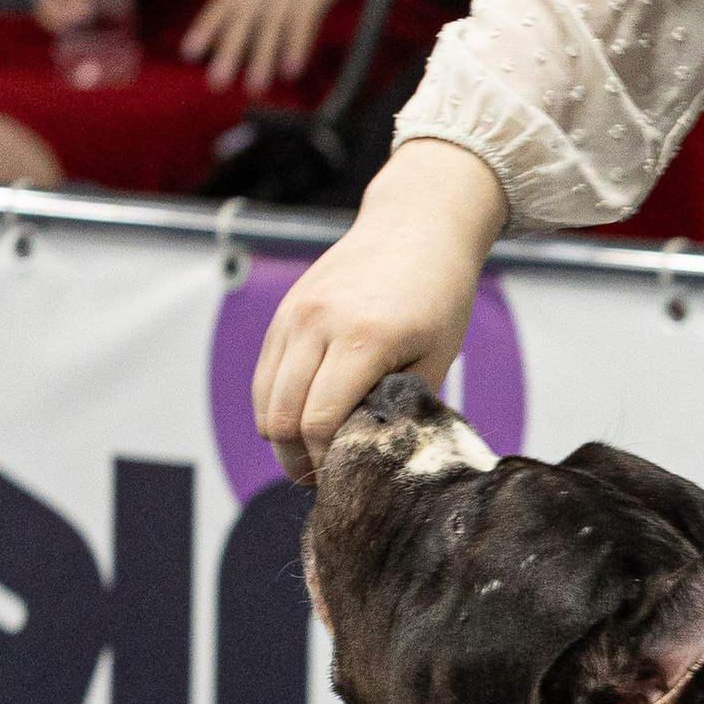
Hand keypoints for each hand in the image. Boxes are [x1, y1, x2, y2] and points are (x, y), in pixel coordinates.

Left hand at [181, 0, 403, 93]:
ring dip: (262, 57)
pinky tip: (291, 71)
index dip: (206, 26)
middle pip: (243, 18)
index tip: (189, 53)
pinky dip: (296, 45)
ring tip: (255, 89)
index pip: (224, 1)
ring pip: (272, 24)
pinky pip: (304, 20)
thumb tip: (250, 29)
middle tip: (216, 83)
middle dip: (229, 51)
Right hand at [252, 137, 507, 483]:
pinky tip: (306, 418)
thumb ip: (405, 406)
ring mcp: (294, 315)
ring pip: (264, 400)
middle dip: (299, 460)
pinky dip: (277, 405)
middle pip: (281, 419)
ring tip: (313, 454)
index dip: (328, 463)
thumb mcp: (439, 355)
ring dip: (281, 437)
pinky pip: (264, 375)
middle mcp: (318, 323)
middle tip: (327, 478)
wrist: (416, 224)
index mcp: (363, 338)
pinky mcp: (283, 312)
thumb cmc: (439, 293)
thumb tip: (375, 455)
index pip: (319, 424)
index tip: (349, 479)